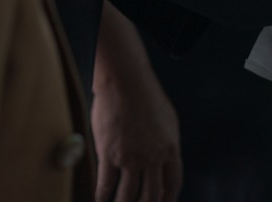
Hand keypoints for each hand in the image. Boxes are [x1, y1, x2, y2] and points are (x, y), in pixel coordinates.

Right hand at [92, 8, 181, 201]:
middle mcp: (153, 157)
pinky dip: (101, 197)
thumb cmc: (147, 98)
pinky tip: (98, 200)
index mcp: (171, 149)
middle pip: (151, 196)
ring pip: (127, 196)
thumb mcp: (168, 123)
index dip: (167, 201)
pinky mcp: (109, 154)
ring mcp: (131, 157)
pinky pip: (105, 184)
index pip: (173, 185)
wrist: (126, 82)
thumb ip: (166, 146)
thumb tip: (163, 163)